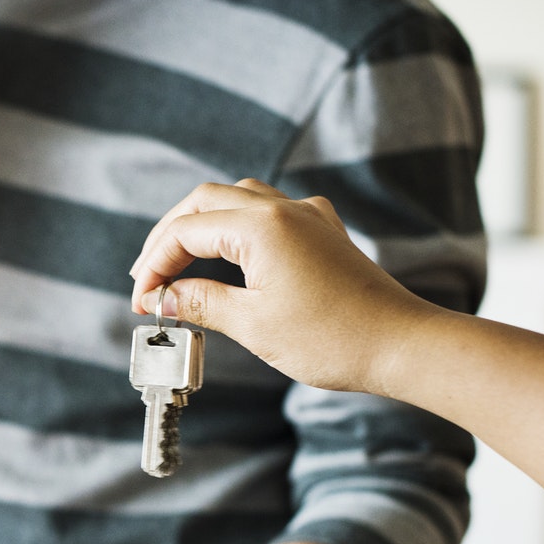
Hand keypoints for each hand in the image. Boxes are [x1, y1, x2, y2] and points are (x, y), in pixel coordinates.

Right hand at [128, 179, 439, 394]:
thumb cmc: (333, 339)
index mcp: (261, 226)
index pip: (185, 231)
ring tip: (179, 263)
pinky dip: (236, 227)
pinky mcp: (323, 233)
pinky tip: (231, 254)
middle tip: (148, 278)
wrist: (402, 344)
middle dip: (169, 237)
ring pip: (237, 199)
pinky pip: (269, 212)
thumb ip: (201, 302)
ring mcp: (308, 217)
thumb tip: (165, 297)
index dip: (155, 265)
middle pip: (204, 201)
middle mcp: (284, 209)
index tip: (142, 302)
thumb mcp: (253, 325)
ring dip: (201, 226)